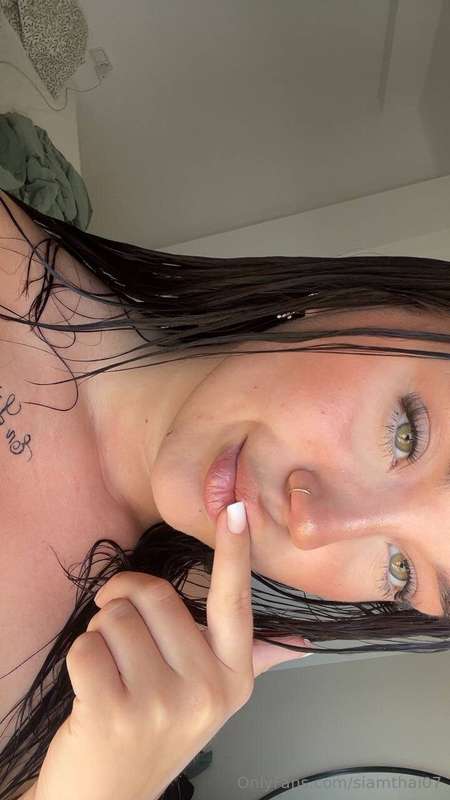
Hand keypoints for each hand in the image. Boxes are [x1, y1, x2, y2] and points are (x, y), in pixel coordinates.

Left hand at [30, 504, 310, 799]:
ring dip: (101, 637)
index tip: (235, 508)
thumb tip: (298, 643)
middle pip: (154, 596)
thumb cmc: (155, 736)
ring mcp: (162, 704)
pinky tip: (93, 690)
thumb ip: (250, 661)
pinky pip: (86, 646)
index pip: (235, 602)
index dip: (234, 551)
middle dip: (125, 607)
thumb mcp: (211, 701)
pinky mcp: (115, 713)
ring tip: (113, 673)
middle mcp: (206, 690)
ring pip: (115, 618)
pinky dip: (81, 659)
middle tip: (124, 640)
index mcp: (233, 677)